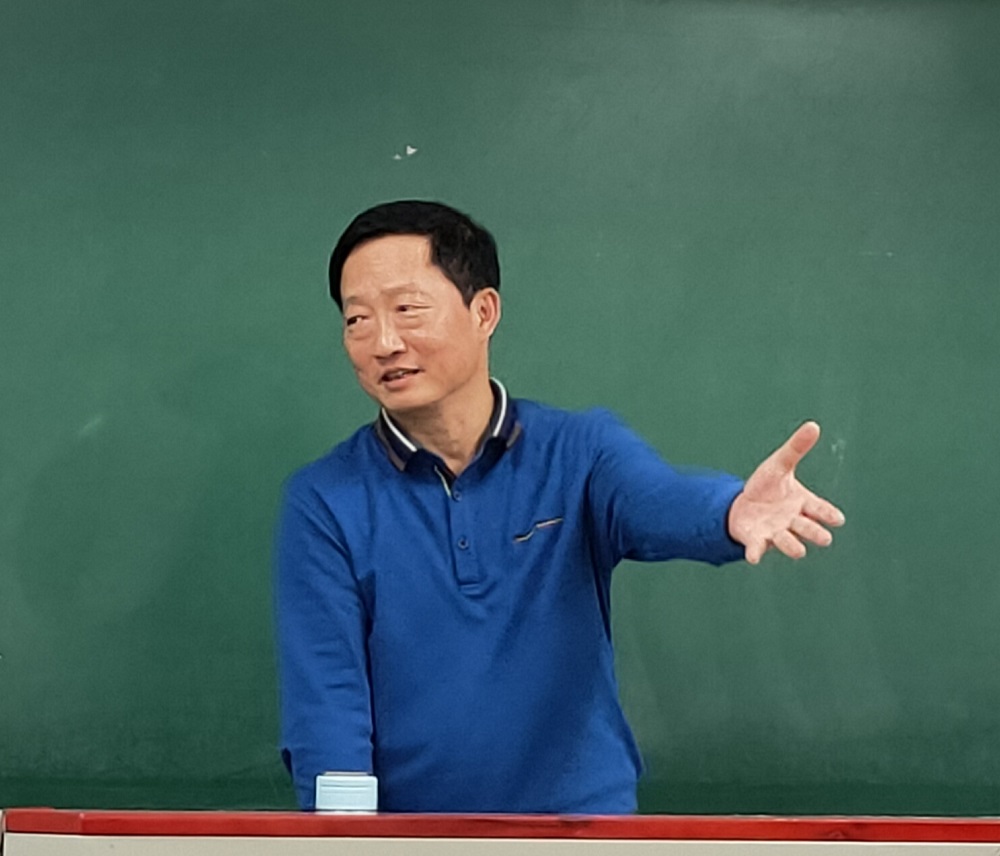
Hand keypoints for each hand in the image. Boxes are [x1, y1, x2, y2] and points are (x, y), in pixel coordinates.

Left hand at [727, 421, 844, 564]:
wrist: (742, 504)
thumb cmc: (767, 486)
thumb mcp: (779, 464)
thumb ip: (796, 448)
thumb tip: (813, 425)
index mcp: (802, 503)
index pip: (820, 509)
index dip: (828, 514)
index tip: (837, 519)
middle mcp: (792, 521)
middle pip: (807, 528)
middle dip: (815, 533)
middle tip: (824, 538)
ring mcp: (775, 533)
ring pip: (788, 542)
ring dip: (792, 546)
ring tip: (799, 550)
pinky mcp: (757, 541)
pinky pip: (758, 549)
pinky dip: (756, 553)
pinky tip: (753, 558)